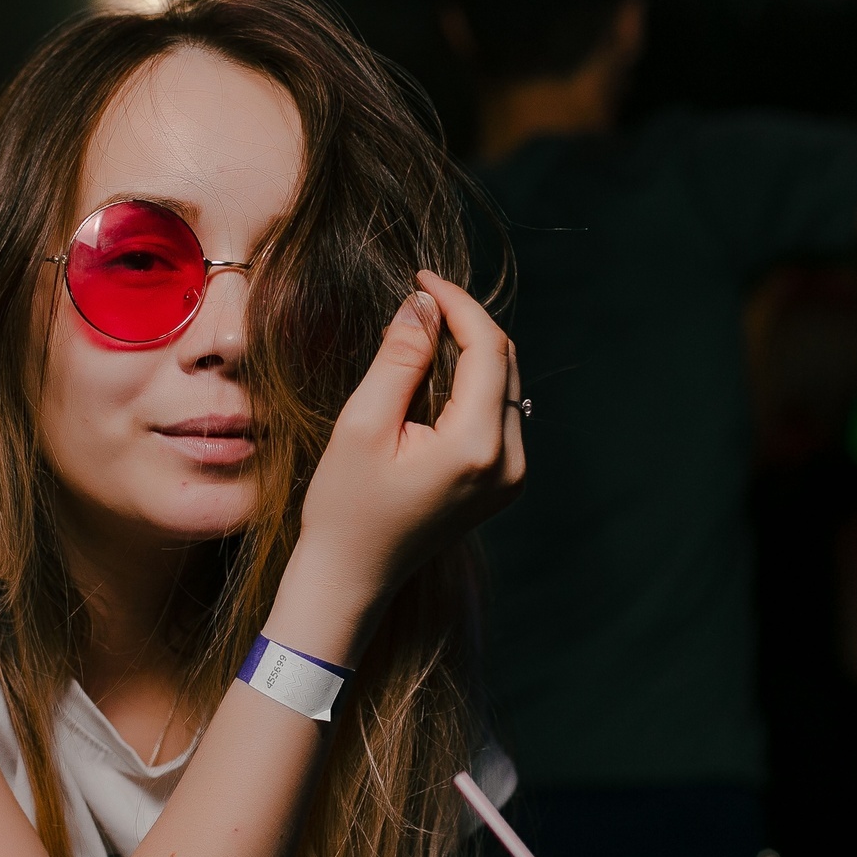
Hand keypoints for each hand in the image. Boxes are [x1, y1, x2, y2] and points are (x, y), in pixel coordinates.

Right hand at [296, 271, 524, 601]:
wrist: (351, 576)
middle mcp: (509, 462)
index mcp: (476, 447)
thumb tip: (423, 303)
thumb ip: (400, 358)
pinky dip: (473, 386)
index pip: (487, 349)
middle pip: (503, 363)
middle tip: (419, 302)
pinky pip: (498, 415)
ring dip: (471, 353)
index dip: (457, 304)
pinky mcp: (503, 484)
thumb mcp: (362, 424)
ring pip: (505, 386)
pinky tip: (435, 380)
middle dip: (465, 324)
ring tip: (422, 336)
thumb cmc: (345, 507)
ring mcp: (511, 478)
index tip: (421, 280)